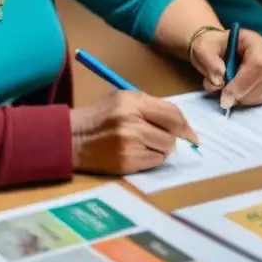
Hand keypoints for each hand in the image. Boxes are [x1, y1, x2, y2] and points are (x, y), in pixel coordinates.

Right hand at [70, 91, 196, 174]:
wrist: (70, 138)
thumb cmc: (100, 116)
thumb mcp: (123, 99)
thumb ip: (151, 105)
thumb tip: (180, 122)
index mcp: (132, 103)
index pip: (172, 113)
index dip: (185, 125)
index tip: (190, 133)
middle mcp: (132, 123)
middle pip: (172, 133)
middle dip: (171, 137)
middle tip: (161, 137)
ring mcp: (129, 144)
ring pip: (165, 149)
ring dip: (161, 148)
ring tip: (146, 144)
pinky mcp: (125, 162)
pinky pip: (154, 162)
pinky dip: (152, 159)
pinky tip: (139, 153)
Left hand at [190, 28, 261, 111]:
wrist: (220, 50)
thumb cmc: (213, 48)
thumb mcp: (204, 48)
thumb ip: (209, 62)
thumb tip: (219, 80)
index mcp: (253, 40)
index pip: (257, 63)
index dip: (242, 83)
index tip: (225, 97)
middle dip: (241, 94)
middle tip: (224, 100)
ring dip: (244, 98)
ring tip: (229, 92)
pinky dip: (250, 100)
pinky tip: (239, 94)